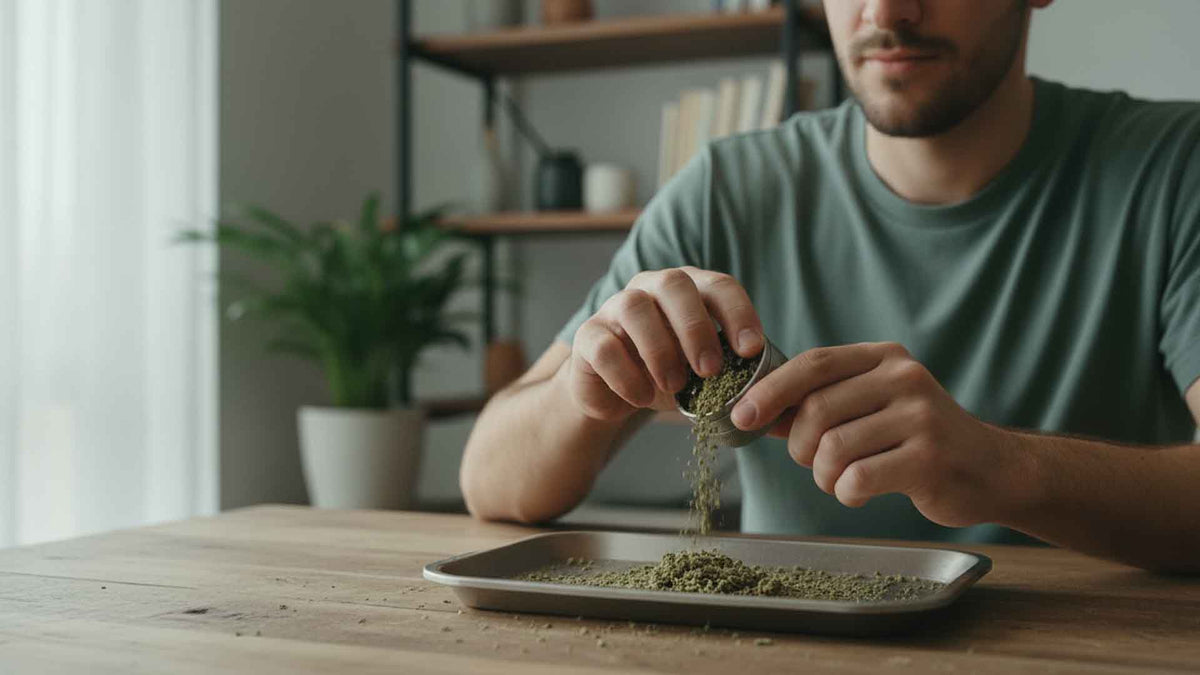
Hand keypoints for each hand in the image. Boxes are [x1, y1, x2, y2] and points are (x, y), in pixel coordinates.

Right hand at [568, 267, 764, 421]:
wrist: (615, 396)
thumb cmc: (668, 375)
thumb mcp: (702, 371)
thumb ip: (730, 367)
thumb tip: (770, 385)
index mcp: (688, 290)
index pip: (718, 285)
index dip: (738, 313)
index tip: (752, 350)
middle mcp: (650, 289)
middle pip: (674, 284)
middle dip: (696, 327)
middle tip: (710, 370)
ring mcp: (615, 308)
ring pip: (634, 307)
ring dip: (660, 350)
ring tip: (674, 386)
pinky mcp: (588, 336)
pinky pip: (605, 346)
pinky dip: (627, 375)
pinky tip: (642, 398)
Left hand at [730, 342, 1021, 527]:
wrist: (990, 471)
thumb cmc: (917, 440)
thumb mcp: (871, 408)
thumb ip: (818, 404)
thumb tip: (753, 409)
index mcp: (884, 358)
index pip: (813, 364)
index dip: (771, 390)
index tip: (742, 416)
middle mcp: (904, 378)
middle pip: (817, 409)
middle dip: (801, 447)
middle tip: (814, 463)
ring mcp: (921, 416)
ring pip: (834, 448)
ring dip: (824, 476)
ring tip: (839, 480)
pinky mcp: (929, 458)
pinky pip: (857, 479)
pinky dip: (846, 494)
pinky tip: (860, 492)